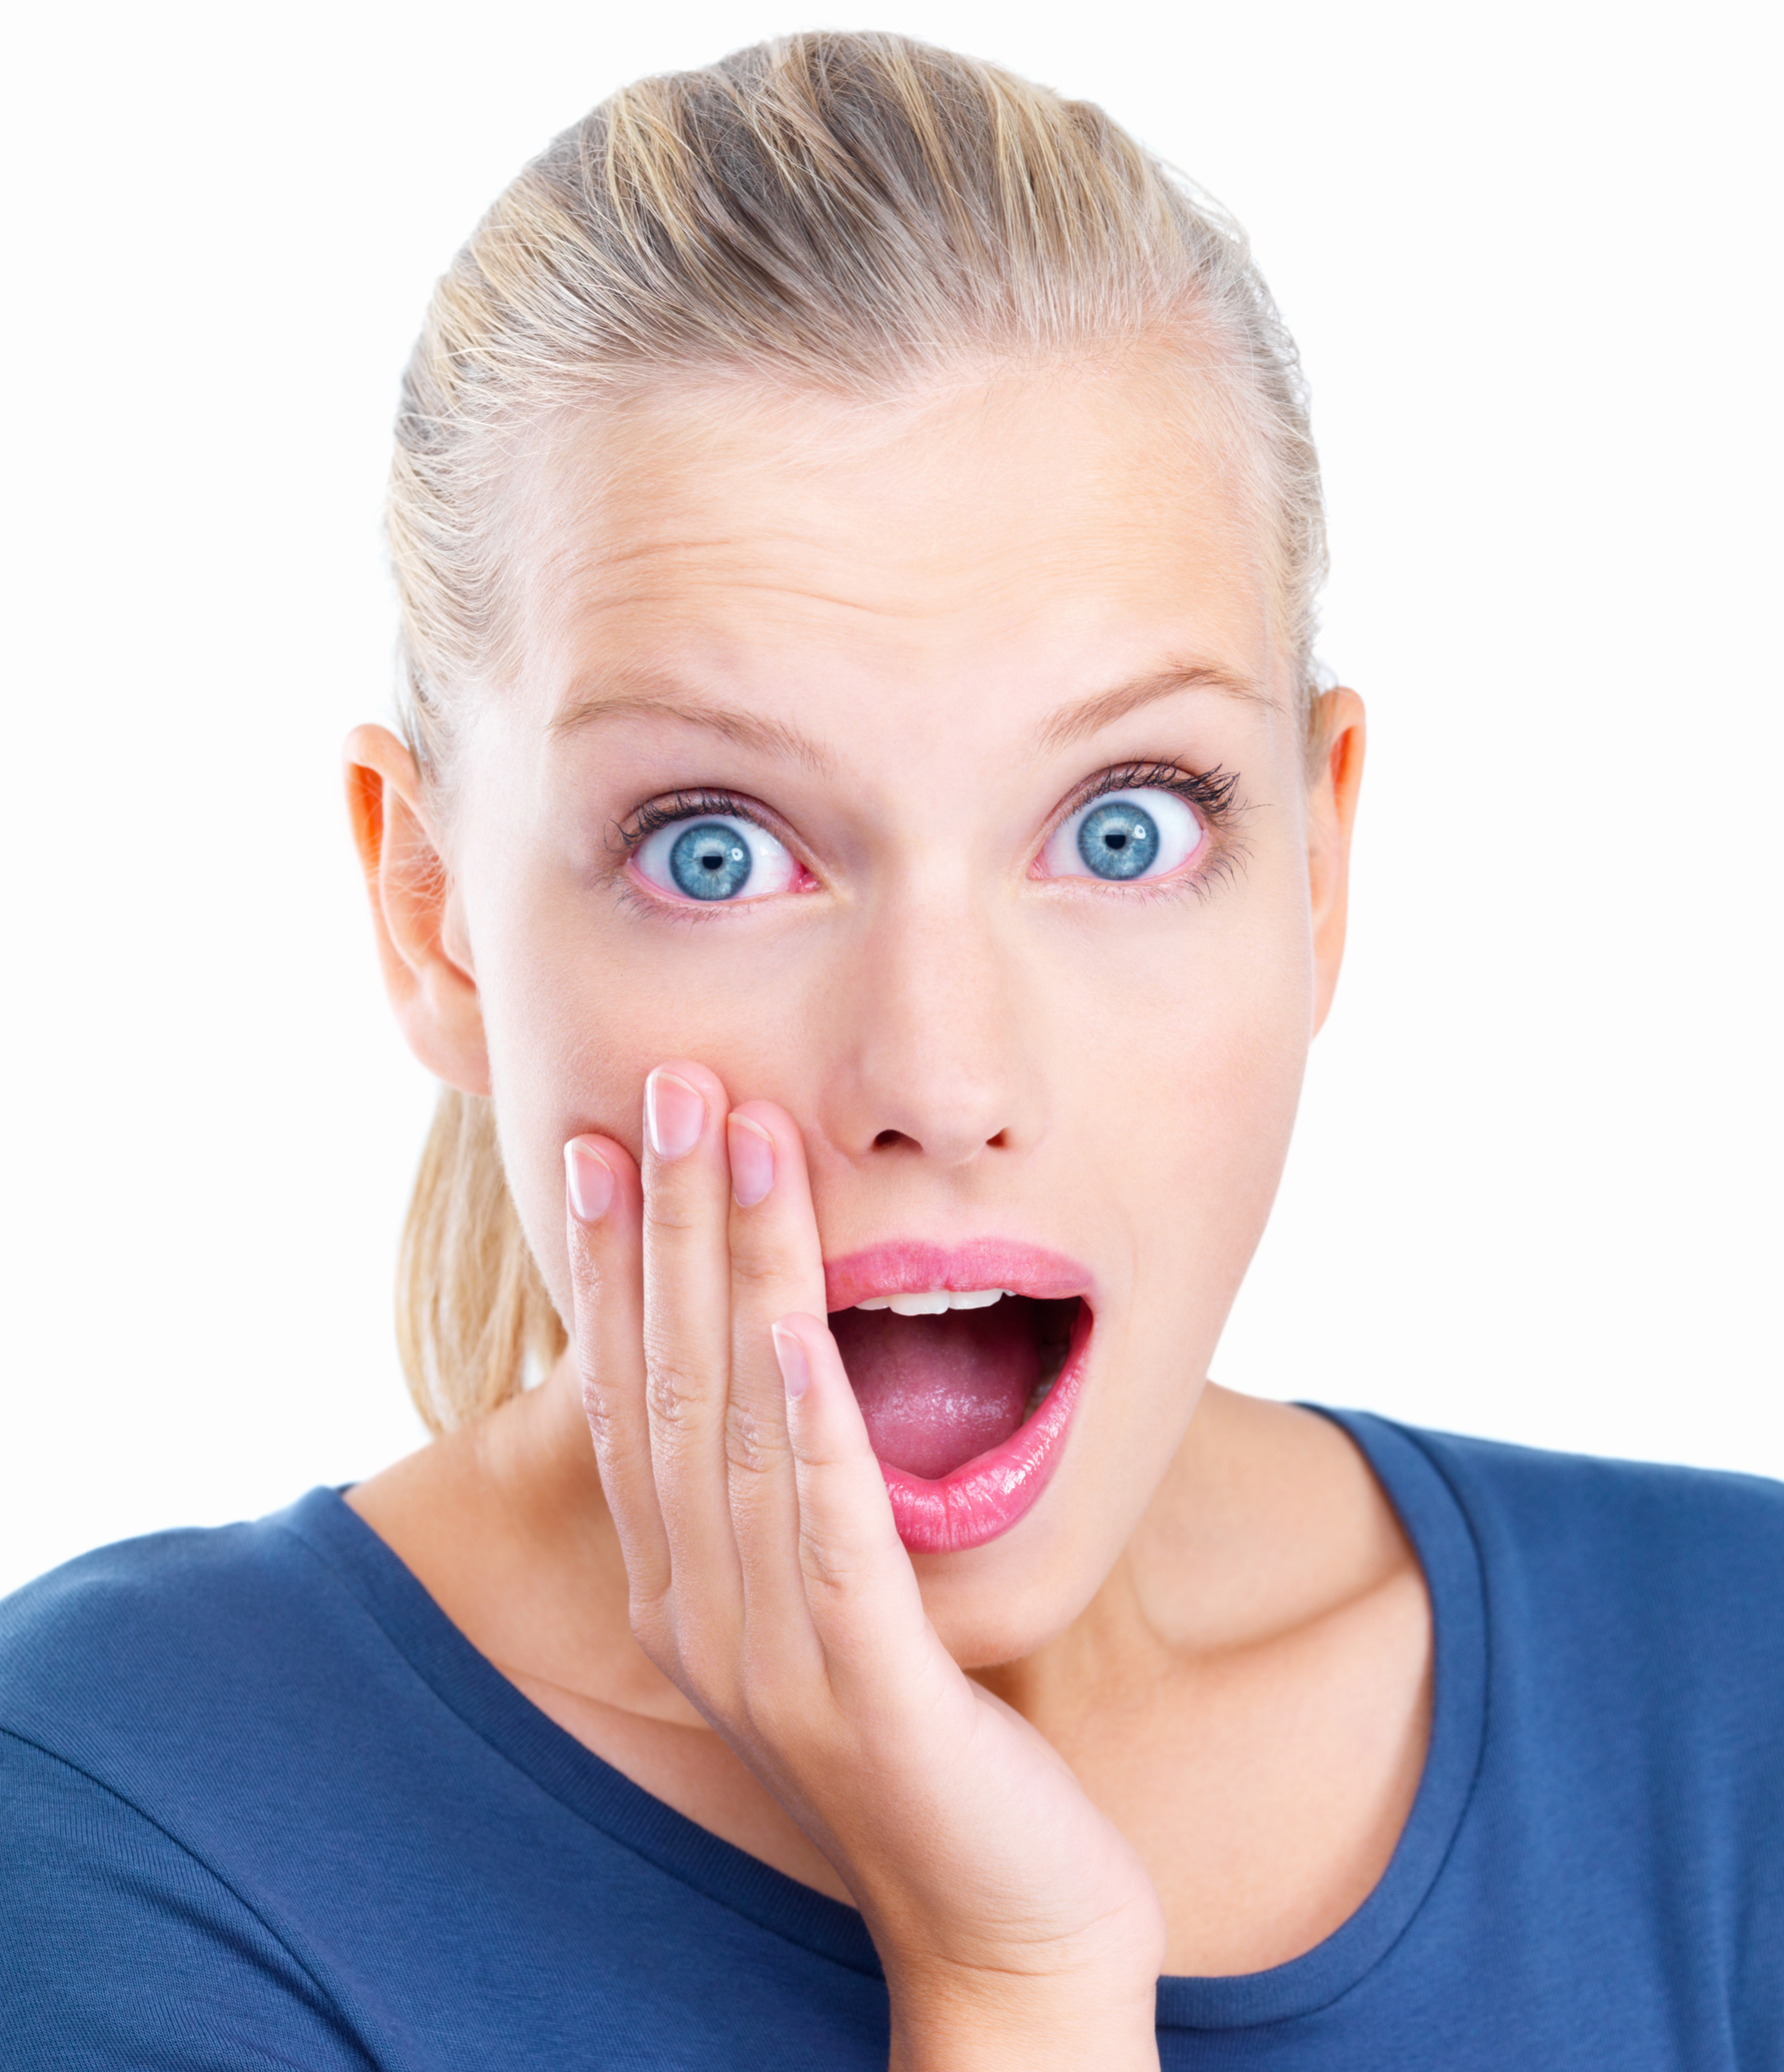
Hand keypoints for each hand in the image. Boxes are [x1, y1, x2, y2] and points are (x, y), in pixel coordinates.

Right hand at [564, 1061, 1164, 2070]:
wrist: (999, 1919)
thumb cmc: (922, 1744)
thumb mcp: (826, 1604)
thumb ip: (784, 1501)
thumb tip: (778, 1365)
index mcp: (684, 1589)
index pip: (628, 1394)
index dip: (610, 1263)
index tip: (605, 1144)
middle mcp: (701, 1613)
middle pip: (667, 1382)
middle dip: (664, 1224)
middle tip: (668, 1088)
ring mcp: (771, 1654)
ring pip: (739, 1424)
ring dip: (734, 1271)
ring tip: (738, 1140)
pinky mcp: (865, 1686)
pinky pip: (825, 1527)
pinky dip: (807, 1416)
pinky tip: (795, 1323)